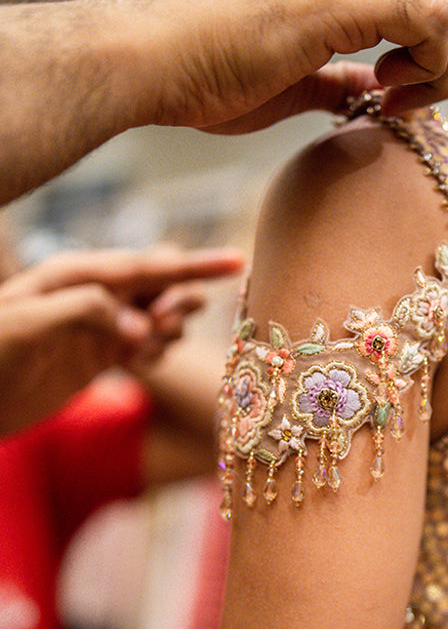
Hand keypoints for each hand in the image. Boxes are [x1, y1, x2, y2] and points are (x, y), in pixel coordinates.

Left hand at [0, 247, 243, 436]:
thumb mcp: (26, 324)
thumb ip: (85, 311)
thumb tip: (139, 326)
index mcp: (75, 274)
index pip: (146, 265)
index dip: (194, 264)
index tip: (239, 262)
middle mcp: (93, 294)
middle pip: (163, 285)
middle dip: (178, 303)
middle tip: (160, 328)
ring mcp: (100, 325)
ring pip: (161, 318)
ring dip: (167, 334)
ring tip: (139, 353)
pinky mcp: (102, 356)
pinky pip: (150, 349)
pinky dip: (155, 357)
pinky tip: (134, 366)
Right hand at [130, 0, 447, 131]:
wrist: (145, 60)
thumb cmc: (199, 75)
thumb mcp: (289, 79)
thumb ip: (338, 79)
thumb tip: (371, 93)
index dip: (427, 48)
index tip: (394, 96)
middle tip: (408, 99)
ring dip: (443, 60)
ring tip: (395, 98)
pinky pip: (429, 15)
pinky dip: (429, 63)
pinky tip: (385, 93)